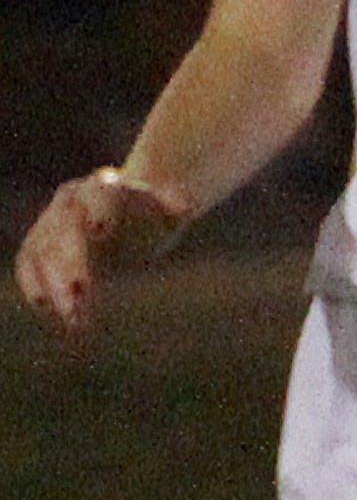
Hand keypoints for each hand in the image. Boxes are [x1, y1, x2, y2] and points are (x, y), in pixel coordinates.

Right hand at [15, 168, 189, 341]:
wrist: (130, 216)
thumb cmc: (154, 213)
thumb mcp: (172, 209)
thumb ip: (176, 206)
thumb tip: (185, 206)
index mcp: (105, 185)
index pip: (97, 192)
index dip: (98, 208)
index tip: (102, 230)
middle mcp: (71, 200)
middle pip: (65, 227)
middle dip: (71, 258)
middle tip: (81, 289)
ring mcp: (50, 222)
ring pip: (42, 250)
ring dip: (53, 282)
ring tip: (72, 314)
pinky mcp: (37, 246)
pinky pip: (29, 265)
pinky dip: (36, 287)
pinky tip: (53, 311)